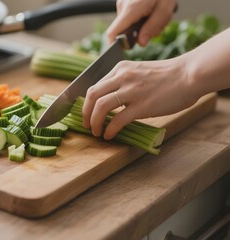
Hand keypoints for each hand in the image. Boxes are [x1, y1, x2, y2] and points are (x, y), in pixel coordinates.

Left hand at [82, 55, 199, 139]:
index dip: (87, 103)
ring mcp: (132, 91)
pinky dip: (110, 130)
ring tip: (97, 132)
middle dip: (85, 113)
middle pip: (92, 95)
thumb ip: (124, 81)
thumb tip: (111, 99)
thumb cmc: (168, 75)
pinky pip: (118, 120)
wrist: (190, 74)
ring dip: (94, 122)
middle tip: (87, 125)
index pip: (94, 86)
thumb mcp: (139, 71)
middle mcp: (122, 77)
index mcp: (120, 69)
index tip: (87, 113)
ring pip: (101, 107)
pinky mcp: (142, 105)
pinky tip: (109, 135)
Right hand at [107, 0, 176, 45]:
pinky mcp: (125, 2)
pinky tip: (151, 11)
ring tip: (156, 16)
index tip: (123, 50)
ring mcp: (122, 3)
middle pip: (124, 30)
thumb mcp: (164, 11)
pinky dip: (140, 18)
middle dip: (139, 33)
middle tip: (157, 26)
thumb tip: (140, 43)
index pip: (113, 33)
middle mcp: (122, 6)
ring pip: (128, 23)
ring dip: (143, 25)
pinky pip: (129, 16)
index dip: (115, 45)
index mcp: (131, 9)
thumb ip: (151, 28)